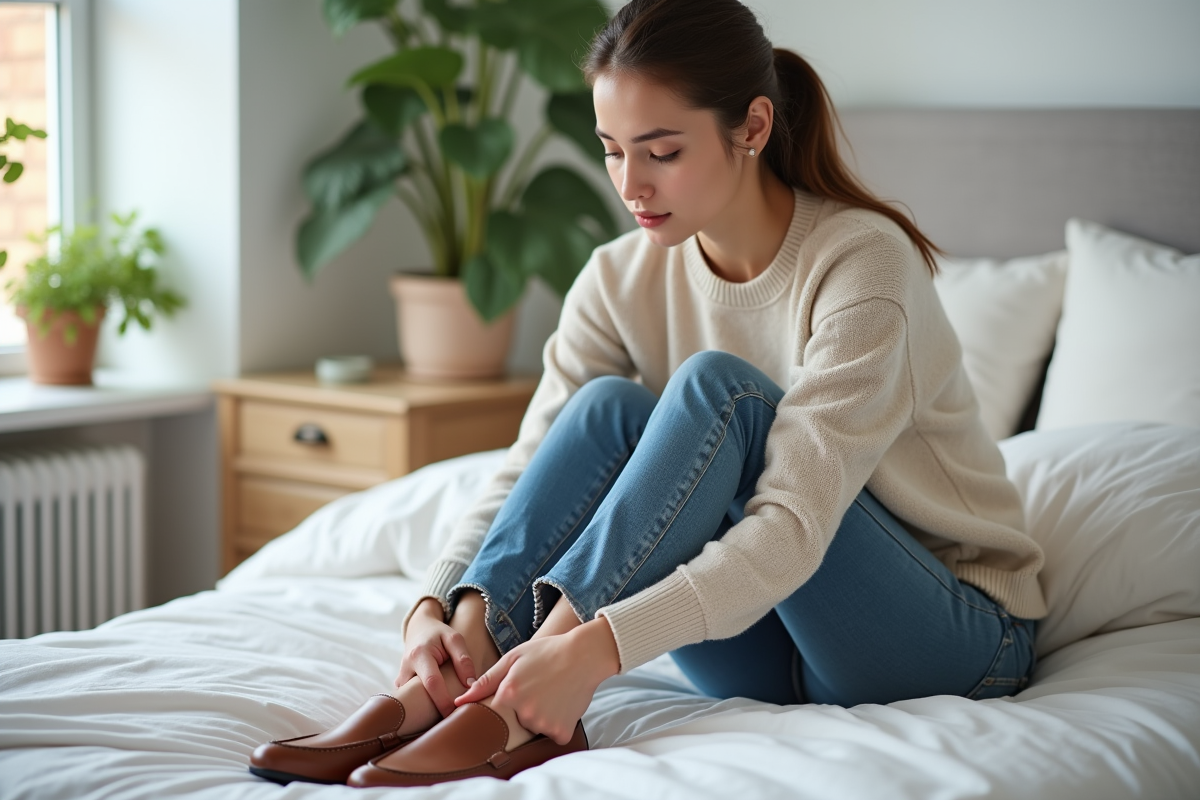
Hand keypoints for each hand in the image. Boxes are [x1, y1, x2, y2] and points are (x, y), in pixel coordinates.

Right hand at [396, 597, 475, 716]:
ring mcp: (400, 680)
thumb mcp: (454, 638)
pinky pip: (411, 701)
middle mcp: (405, 669)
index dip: (443, 701)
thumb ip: (463, 659)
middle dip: (434, 711)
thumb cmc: (439, 634)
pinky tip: (435, 713)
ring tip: (445, 721)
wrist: (418, 630)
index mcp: (419, 655)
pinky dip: (424, 707)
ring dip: (428, 711)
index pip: (432, 682)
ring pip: (413, 702)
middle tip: (452, 724)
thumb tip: (470, 684)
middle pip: (419, 697)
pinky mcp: (401, 687)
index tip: (454, 714)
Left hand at [455, 617, 619, 744]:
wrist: (585, 654)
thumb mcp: (514, 658)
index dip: (510, 697)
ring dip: (543, 716)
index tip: (523, 687)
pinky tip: (564, 704)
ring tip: (554, 692)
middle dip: (526, 707)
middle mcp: (524, 712)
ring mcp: (543, 724)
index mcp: (508, 693)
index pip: (496, 710)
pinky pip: (554, 734)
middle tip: (542, 686)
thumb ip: (486, 680)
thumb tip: (460, 700)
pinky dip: (559, 724)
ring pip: (536, 727)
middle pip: (517, 719)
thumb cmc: (547, 651)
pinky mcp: (560, 732)